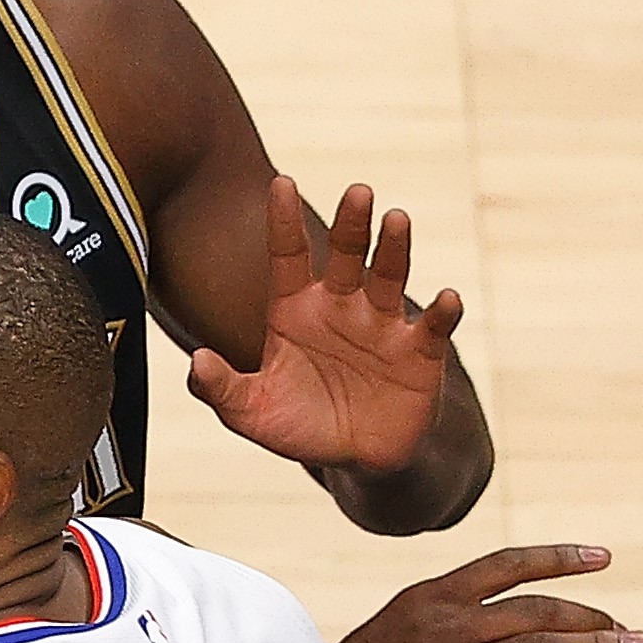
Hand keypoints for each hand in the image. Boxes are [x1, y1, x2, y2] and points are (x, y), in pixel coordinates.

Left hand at [187, 176, 464, 479]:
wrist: (355, 460)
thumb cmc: (298, 426)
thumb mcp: (251, 412)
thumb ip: (221, 389)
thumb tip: (196, 362)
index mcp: (293, 310)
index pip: (288, 255)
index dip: (283, 220)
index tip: (281, 182)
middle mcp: (339, 306)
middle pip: (345, 254)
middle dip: (352, 222)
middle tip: (358, 190)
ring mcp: (382, 325)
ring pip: (388, 276)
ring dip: (395, 249)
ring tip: (396, 218)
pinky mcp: (419, 354)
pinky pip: (432, 327)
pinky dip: (442, 312)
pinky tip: (446, 297)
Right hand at [333, 544, 642, 642]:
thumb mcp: (401, 622)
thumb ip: (458, 612)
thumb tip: (531, 615)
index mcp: (429, 598)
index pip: (508, 566)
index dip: (561, 559)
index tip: (604, 558)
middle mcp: (443, 630)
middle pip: (537, 613)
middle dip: (593, 617)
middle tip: (629, 628)